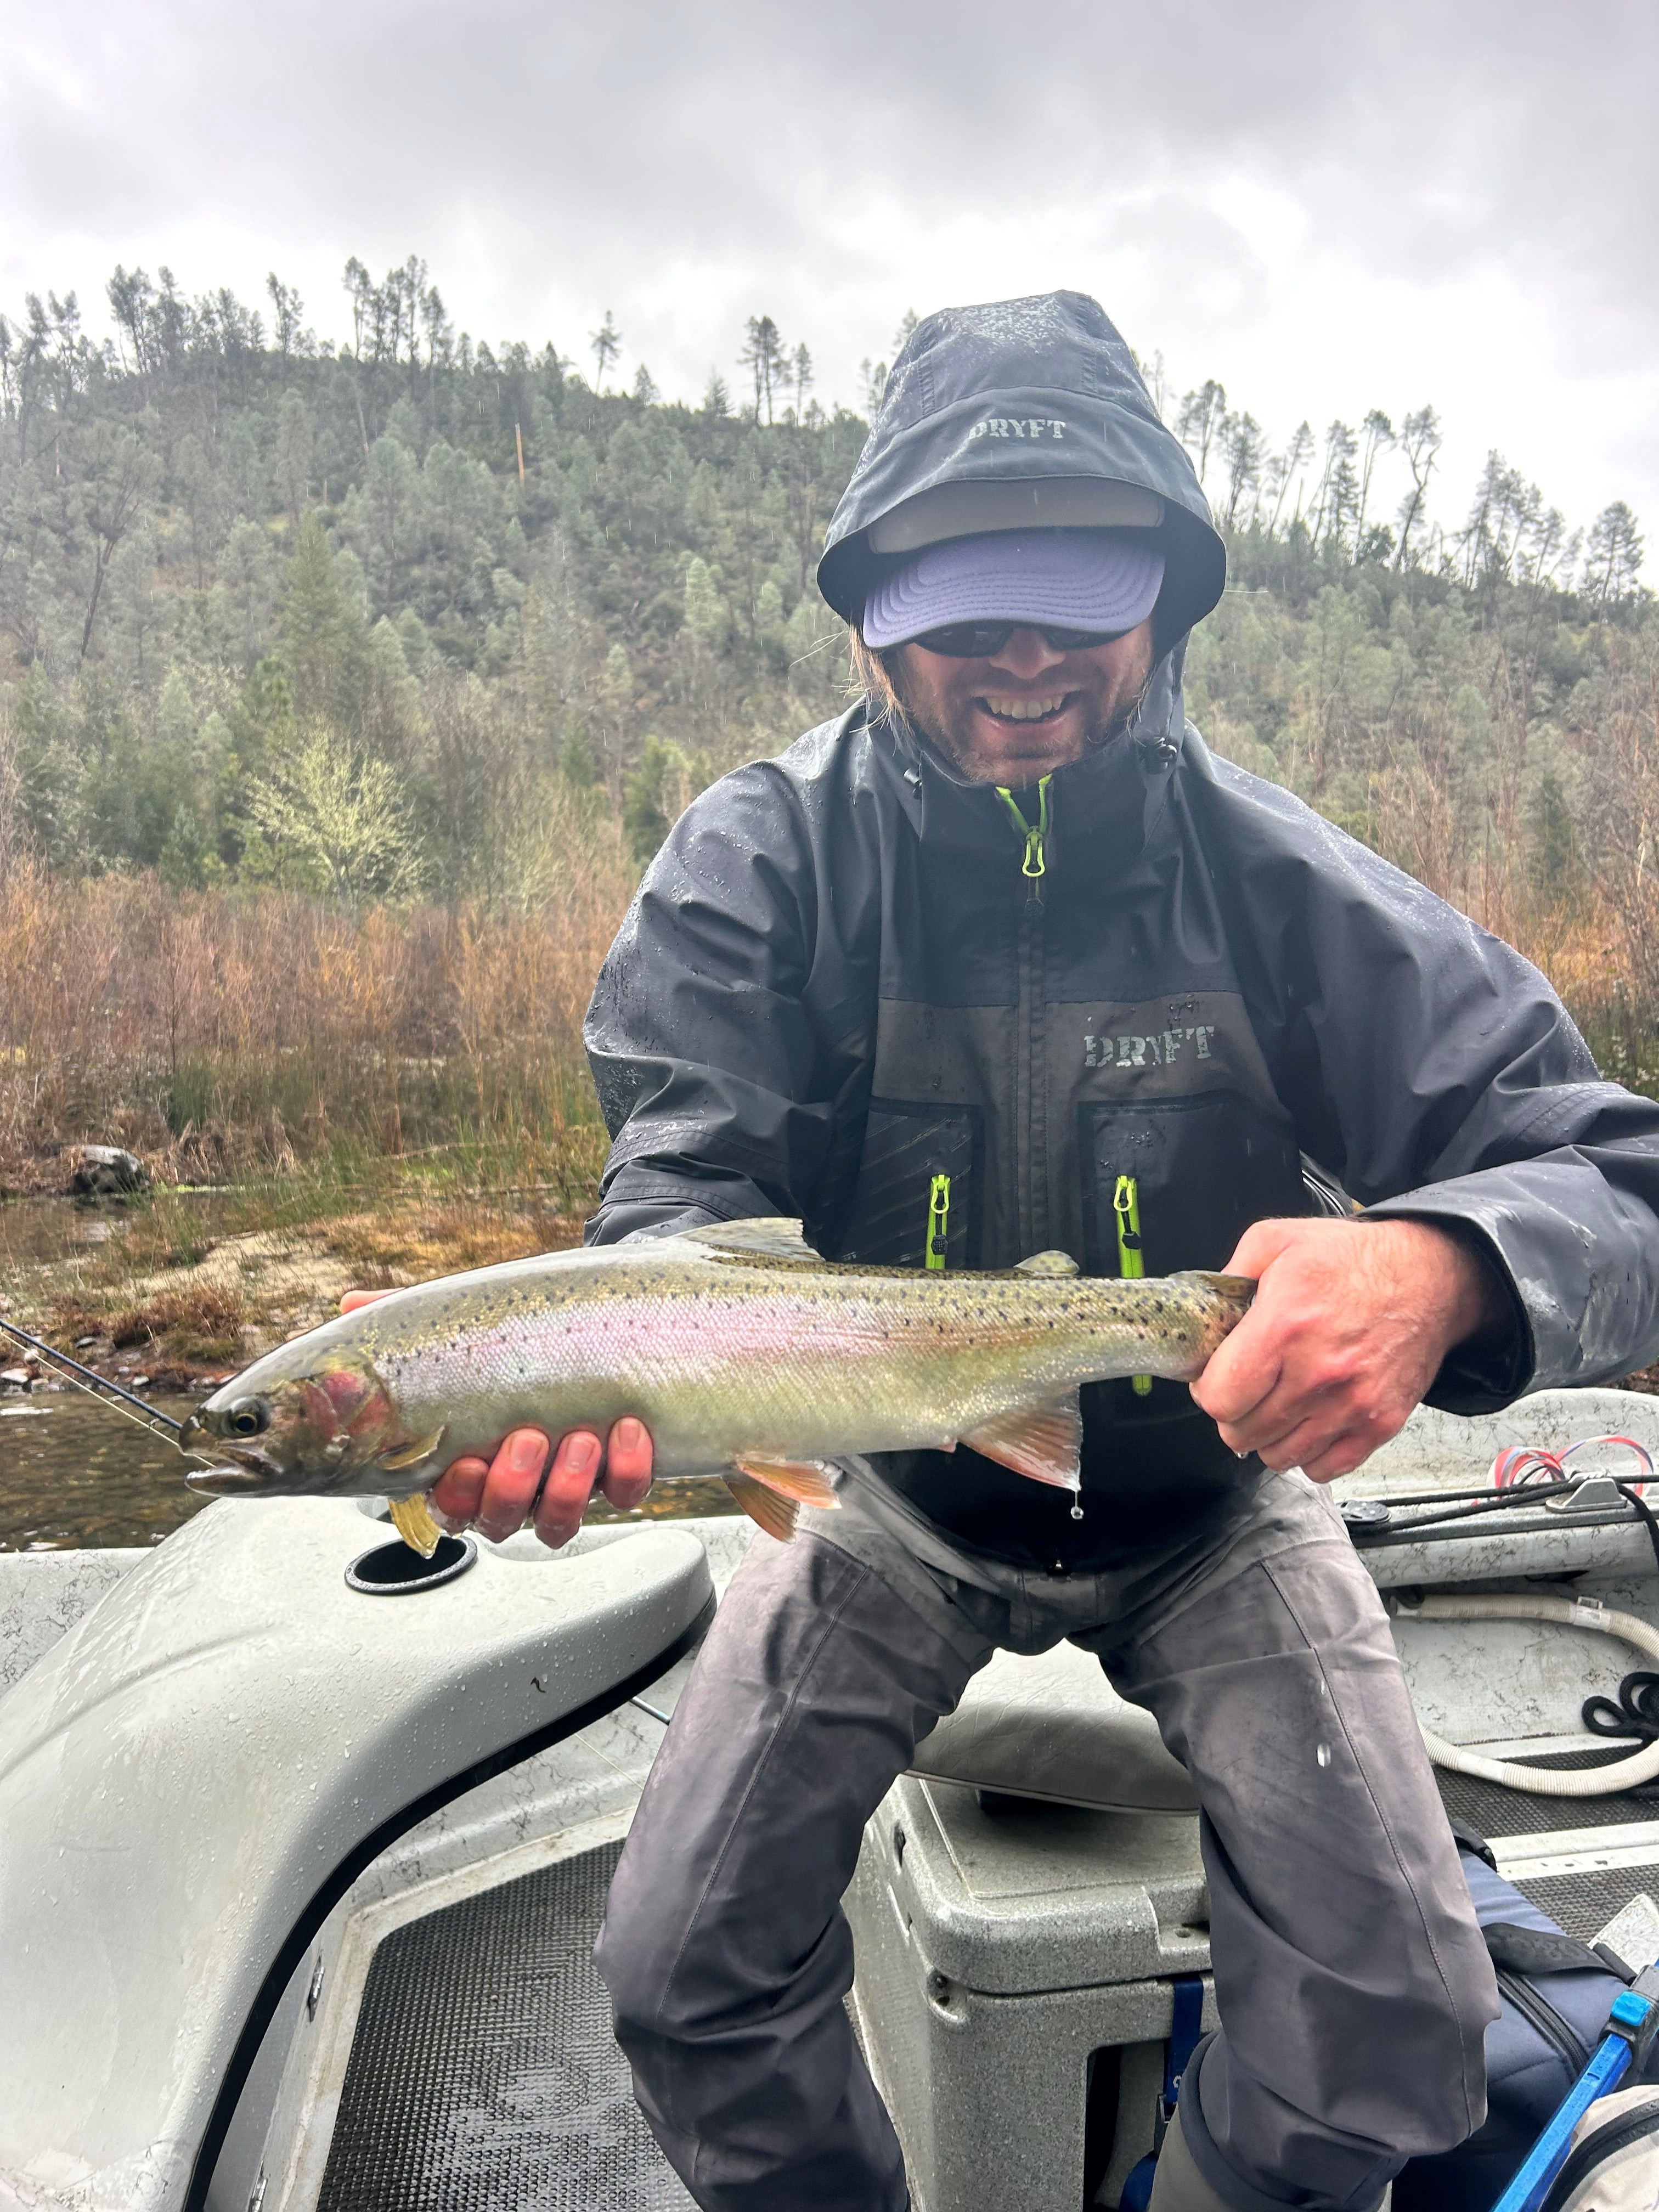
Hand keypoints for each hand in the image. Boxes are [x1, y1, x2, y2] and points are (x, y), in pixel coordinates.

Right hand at [338, 1288, 654, 1545]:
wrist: (595, 1317)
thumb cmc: (514, 1334)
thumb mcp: (461, 1324)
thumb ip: (407, 1320)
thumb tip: (351, 1304)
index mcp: (468, 1463)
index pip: (449, 1505)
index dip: (457, 1495)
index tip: (467, 1462)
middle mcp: (516, 1487)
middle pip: (501, 1521)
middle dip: (512, 1487)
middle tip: (526, 1438)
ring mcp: (568, 1486)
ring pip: (559, 1522)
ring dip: (568, 1487)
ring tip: (580, 1437)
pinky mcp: (621, 1477)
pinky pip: (627, 1495)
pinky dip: (630, 1470)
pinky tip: (629, 1429)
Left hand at [1188, 1218, 1504, 1482]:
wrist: (1429, 1278)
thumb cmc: (1352, 1259)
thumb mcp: (1277, 1240)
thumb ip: (1229, 1275)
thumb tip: (1202, 1311)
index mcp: (1285, 1326)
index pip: (1220, 1398)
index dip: (1208, 1390)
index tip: (1215, 1377)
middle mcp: (1318, 1373)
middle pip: (1242, 1433)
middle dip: (1234, 1413)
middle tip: (1246, 1389)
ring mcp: (1351, 1404)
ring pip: (1278, 1456)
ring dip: (1267, 1436)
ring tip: (1277, 1403)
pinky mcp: (1379, 1424)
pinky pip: (1322, 1469)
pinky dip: (1307, 1454)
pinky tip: (1307, 1421)